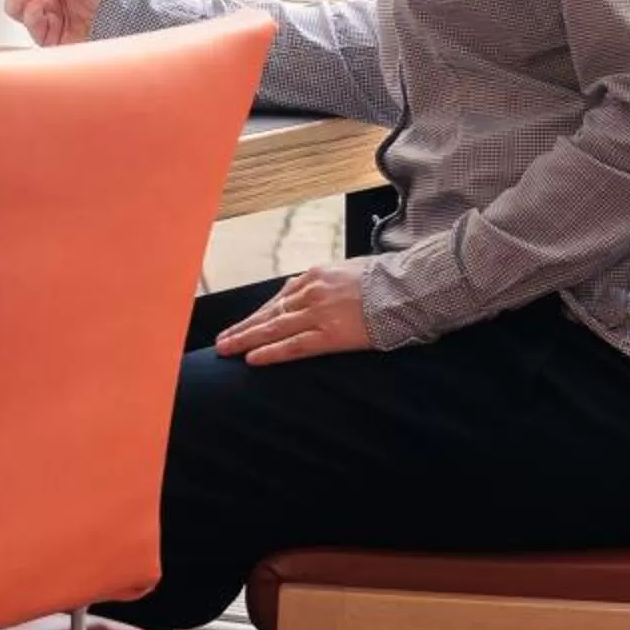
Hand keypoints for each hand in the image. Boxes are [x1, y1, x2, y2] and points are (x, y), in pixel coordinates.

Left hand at [214, 262, 377, 365]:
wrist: (408, 289)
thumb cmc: (385, 281)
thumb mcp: (348, 271)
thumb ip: (326, 282)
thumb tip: (307, 291)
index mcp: (315, 275)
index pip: (279, 299)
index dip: (259, 314)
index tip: (245, 324)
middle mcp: (311, 292)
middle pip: (269, 313)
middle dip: (243, 327)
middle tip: (222, 341)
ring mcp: (318, 313)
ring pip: (273, 328)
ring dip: (246, 339)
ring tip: (226, 350)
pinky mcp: (330, 335)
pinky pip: (294, 346)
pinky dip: (271, 352)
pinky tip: (253, 359)